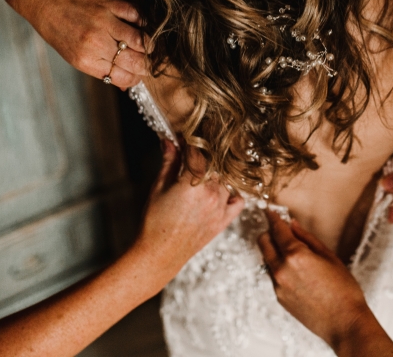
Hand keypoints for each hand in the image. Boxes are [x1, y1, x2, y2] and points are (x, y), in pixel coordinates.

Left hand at [12, 0, 147, 88]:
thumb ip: (100, 70)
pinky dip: (142, 21)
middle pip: (137, 62)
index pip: (125, 78)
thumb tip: (124, 85)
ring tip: (146, 43)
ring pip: (141, 41)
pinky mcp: (109, 3)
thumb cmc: (58, 30)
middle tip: (148, 60)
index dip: (137, 78)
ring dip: (149, 44)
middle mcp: (96, 44)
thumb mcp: (74, 57)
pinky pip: (136, 15)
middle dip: (147, 64)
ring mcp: (104, 23)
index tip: (139, 72)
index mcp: (87, 62)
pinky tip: (139, 24)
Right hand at [136, 142, 243, 276]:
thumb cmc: (154, 223)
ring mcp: (220, 208)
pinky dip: (233, 192)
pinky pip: (238, 201)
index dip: (190, 142)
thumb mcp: (158, 188)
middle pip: (216, 163)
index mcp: (192, 184)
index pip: (197, 152)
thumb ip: (169, 162)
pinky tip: (222, 189)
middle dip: (205, 155)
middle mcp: (210, 194)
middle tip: (196, 153)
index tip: (186, 138)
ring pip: (227, 179)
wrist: (159, 254)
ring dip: (218, 172)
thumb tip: (169, 142)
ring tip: (206, 170)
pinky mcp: (223, 221)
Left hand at [257, 211, 370, 348]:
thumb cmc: (343, 290)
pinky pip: (274, 276)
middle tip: (279, 229)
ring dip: (275, 252)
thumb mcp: (330, 257)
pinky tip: (298, 273)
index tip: (270, 211)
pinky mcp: (279, 298)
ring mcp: (278, 286)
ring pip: (267, 260)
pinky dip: (280, 268)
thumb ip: (308, 238)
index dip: (273, 218)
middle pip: (263, 243)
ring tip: (294, 253)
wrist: (344, 323)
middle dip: (269, 233)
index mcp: (295, 256)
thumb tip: (293, 225)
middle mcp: (281, 270)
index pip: (277, 230)